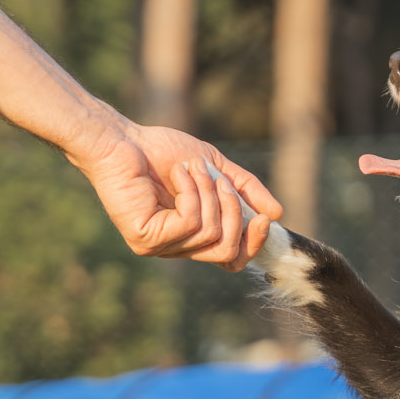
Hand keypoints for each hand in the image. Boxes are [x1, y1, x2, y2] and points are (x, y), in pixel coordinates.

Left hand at [69, 118, 281, 269]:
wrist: (122, 139)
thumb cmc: (162, 151)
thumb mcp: (215, 169)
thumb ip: (245, 190)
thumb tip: (277, 213)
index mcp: (192, 237)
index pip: (231, 259)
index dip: (253, 244)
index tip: (266, 218)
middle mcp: (176, 248)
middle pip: (227, 253)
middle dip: (234, 213)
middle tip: (222, 182)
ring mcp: (160, 248)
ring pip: (211, 233)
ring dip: (208, 193)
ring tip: (192, 168)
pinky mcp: (145, 241)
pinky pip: (190, 224)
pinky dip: (191, 193)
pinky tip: (177, 174)